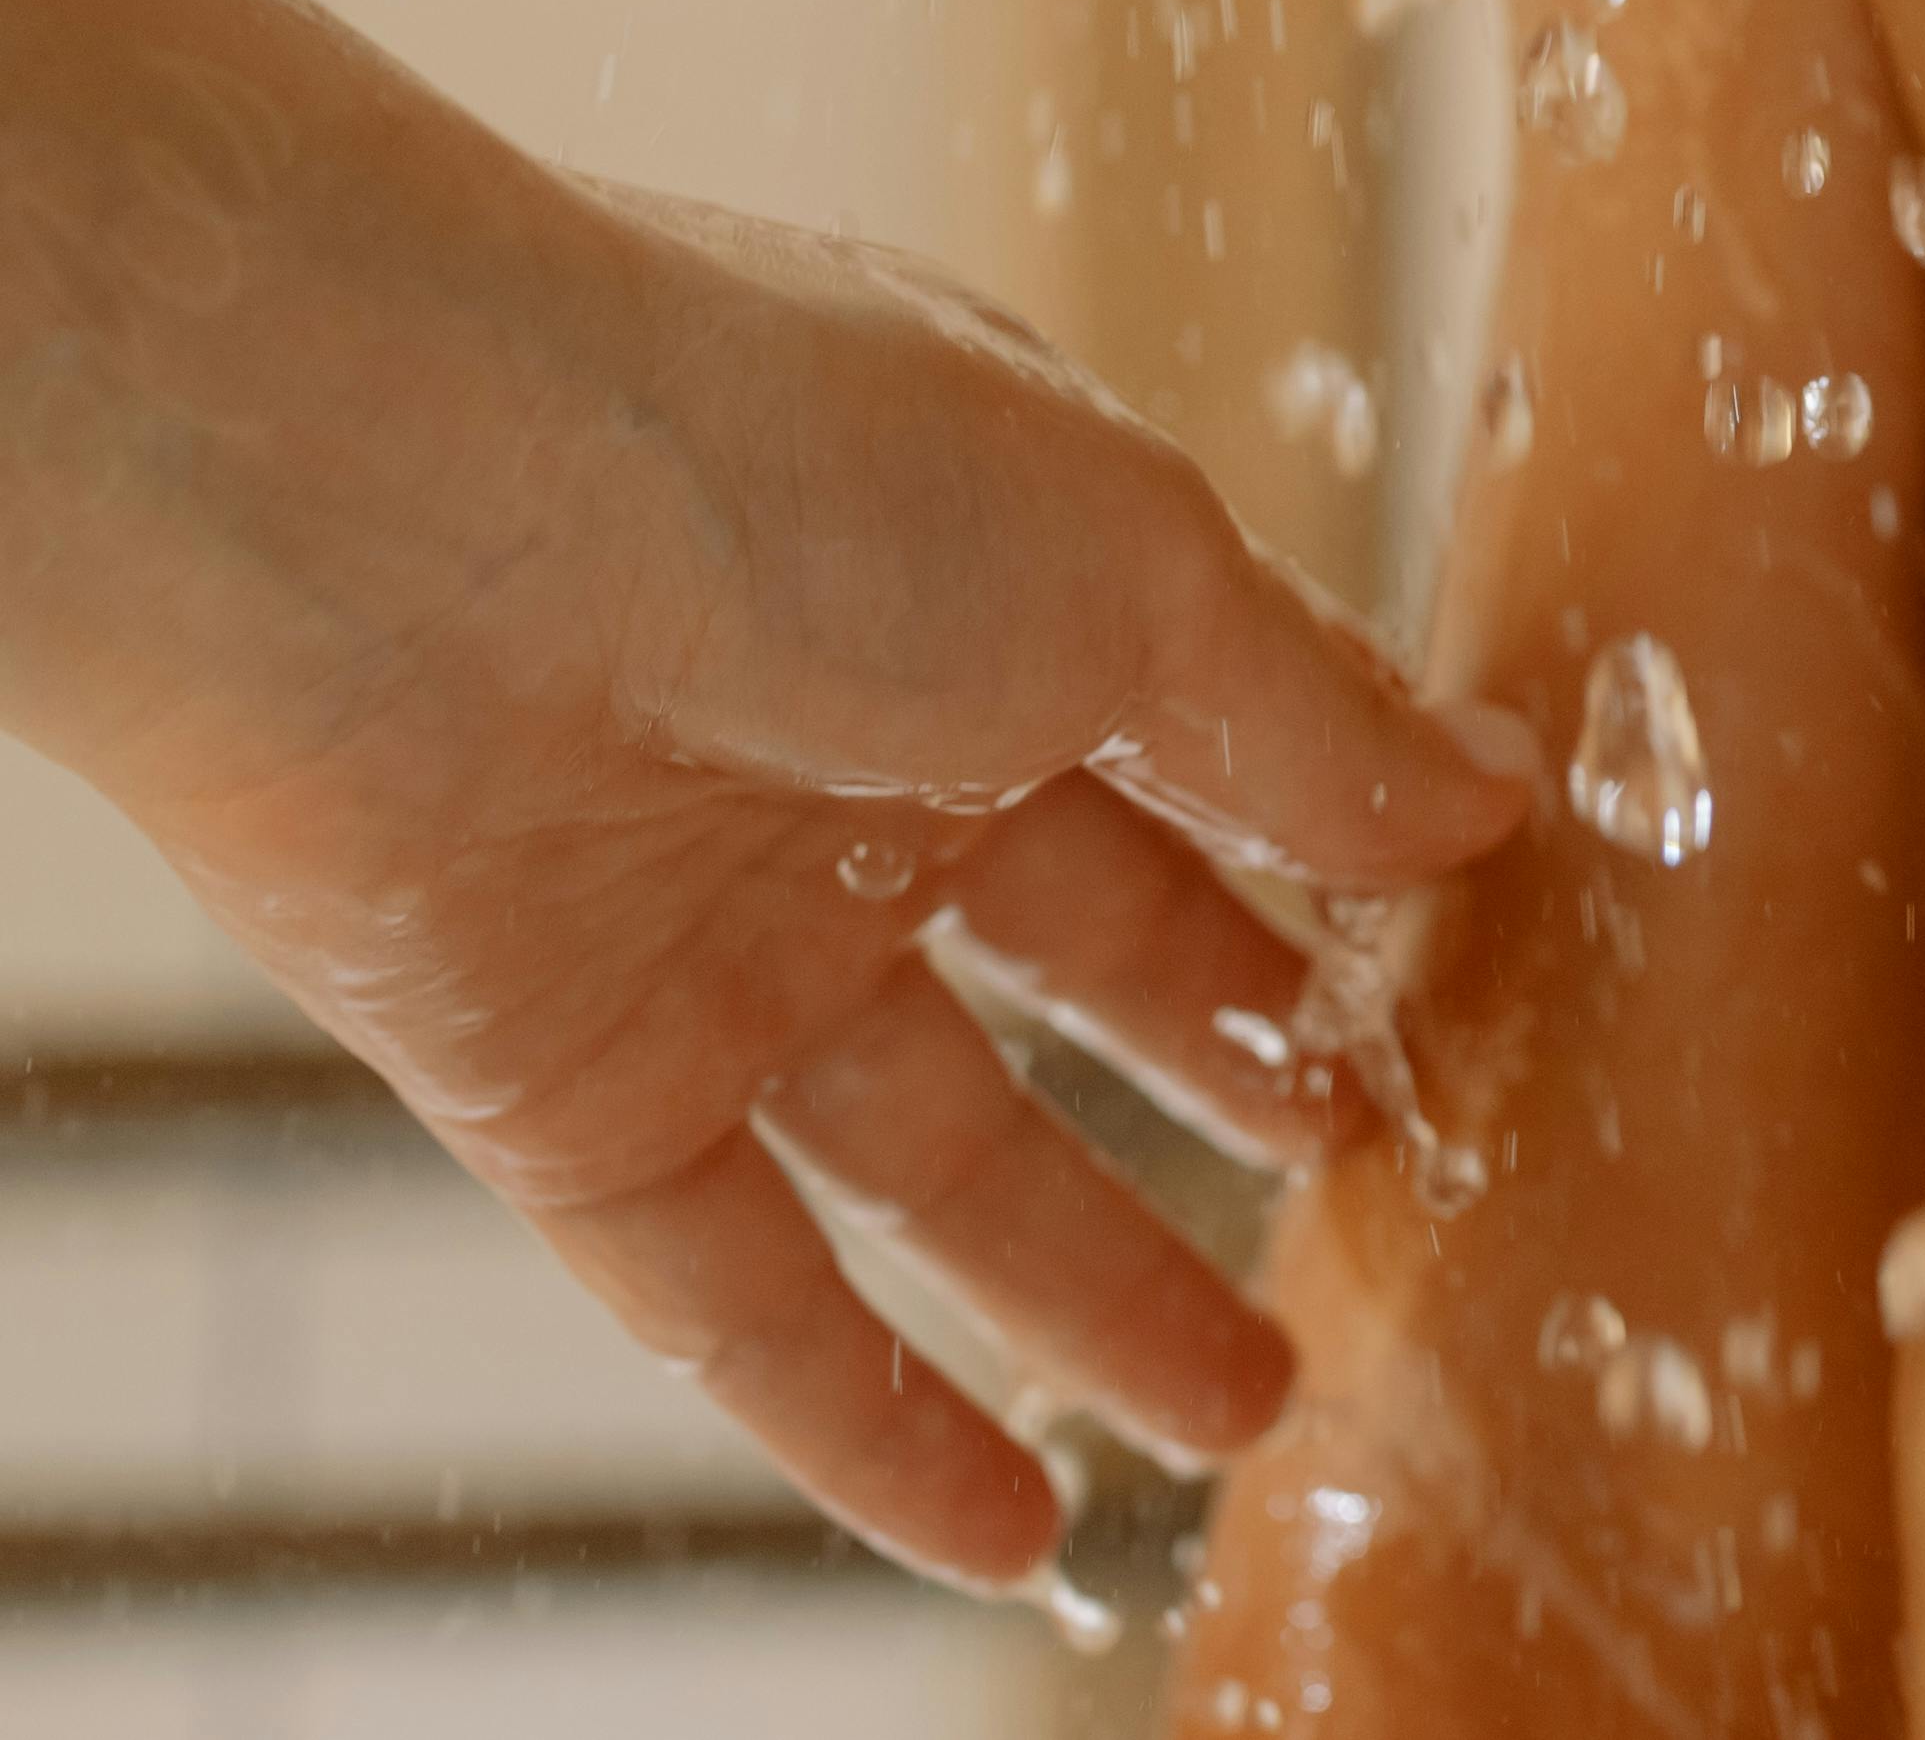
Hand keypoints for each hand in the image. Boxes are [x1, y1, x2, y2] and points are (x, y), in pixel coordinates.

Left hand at [0, 0, 1533, 1590]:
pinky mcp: (574, 1095)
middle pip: (1091, 962)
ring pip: (943, 1157)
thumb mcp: (1130, 565)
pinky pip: (735, 1296)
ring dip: (1091, 1290)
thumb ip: (1309, 718)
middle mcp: (866, 766)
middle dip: (1234, 1070)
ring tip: (1254, 1406)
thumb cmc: (772, 453)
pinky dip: (864, 1422)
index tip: (1470, 952)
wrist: (374, 503)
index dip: (1339, 853)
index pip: (1212, 754)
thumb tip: (1488, 792)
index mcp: (1006, 594)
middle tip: (1377, 1174)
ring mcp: (721, 941)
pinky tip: (1006, 1534)